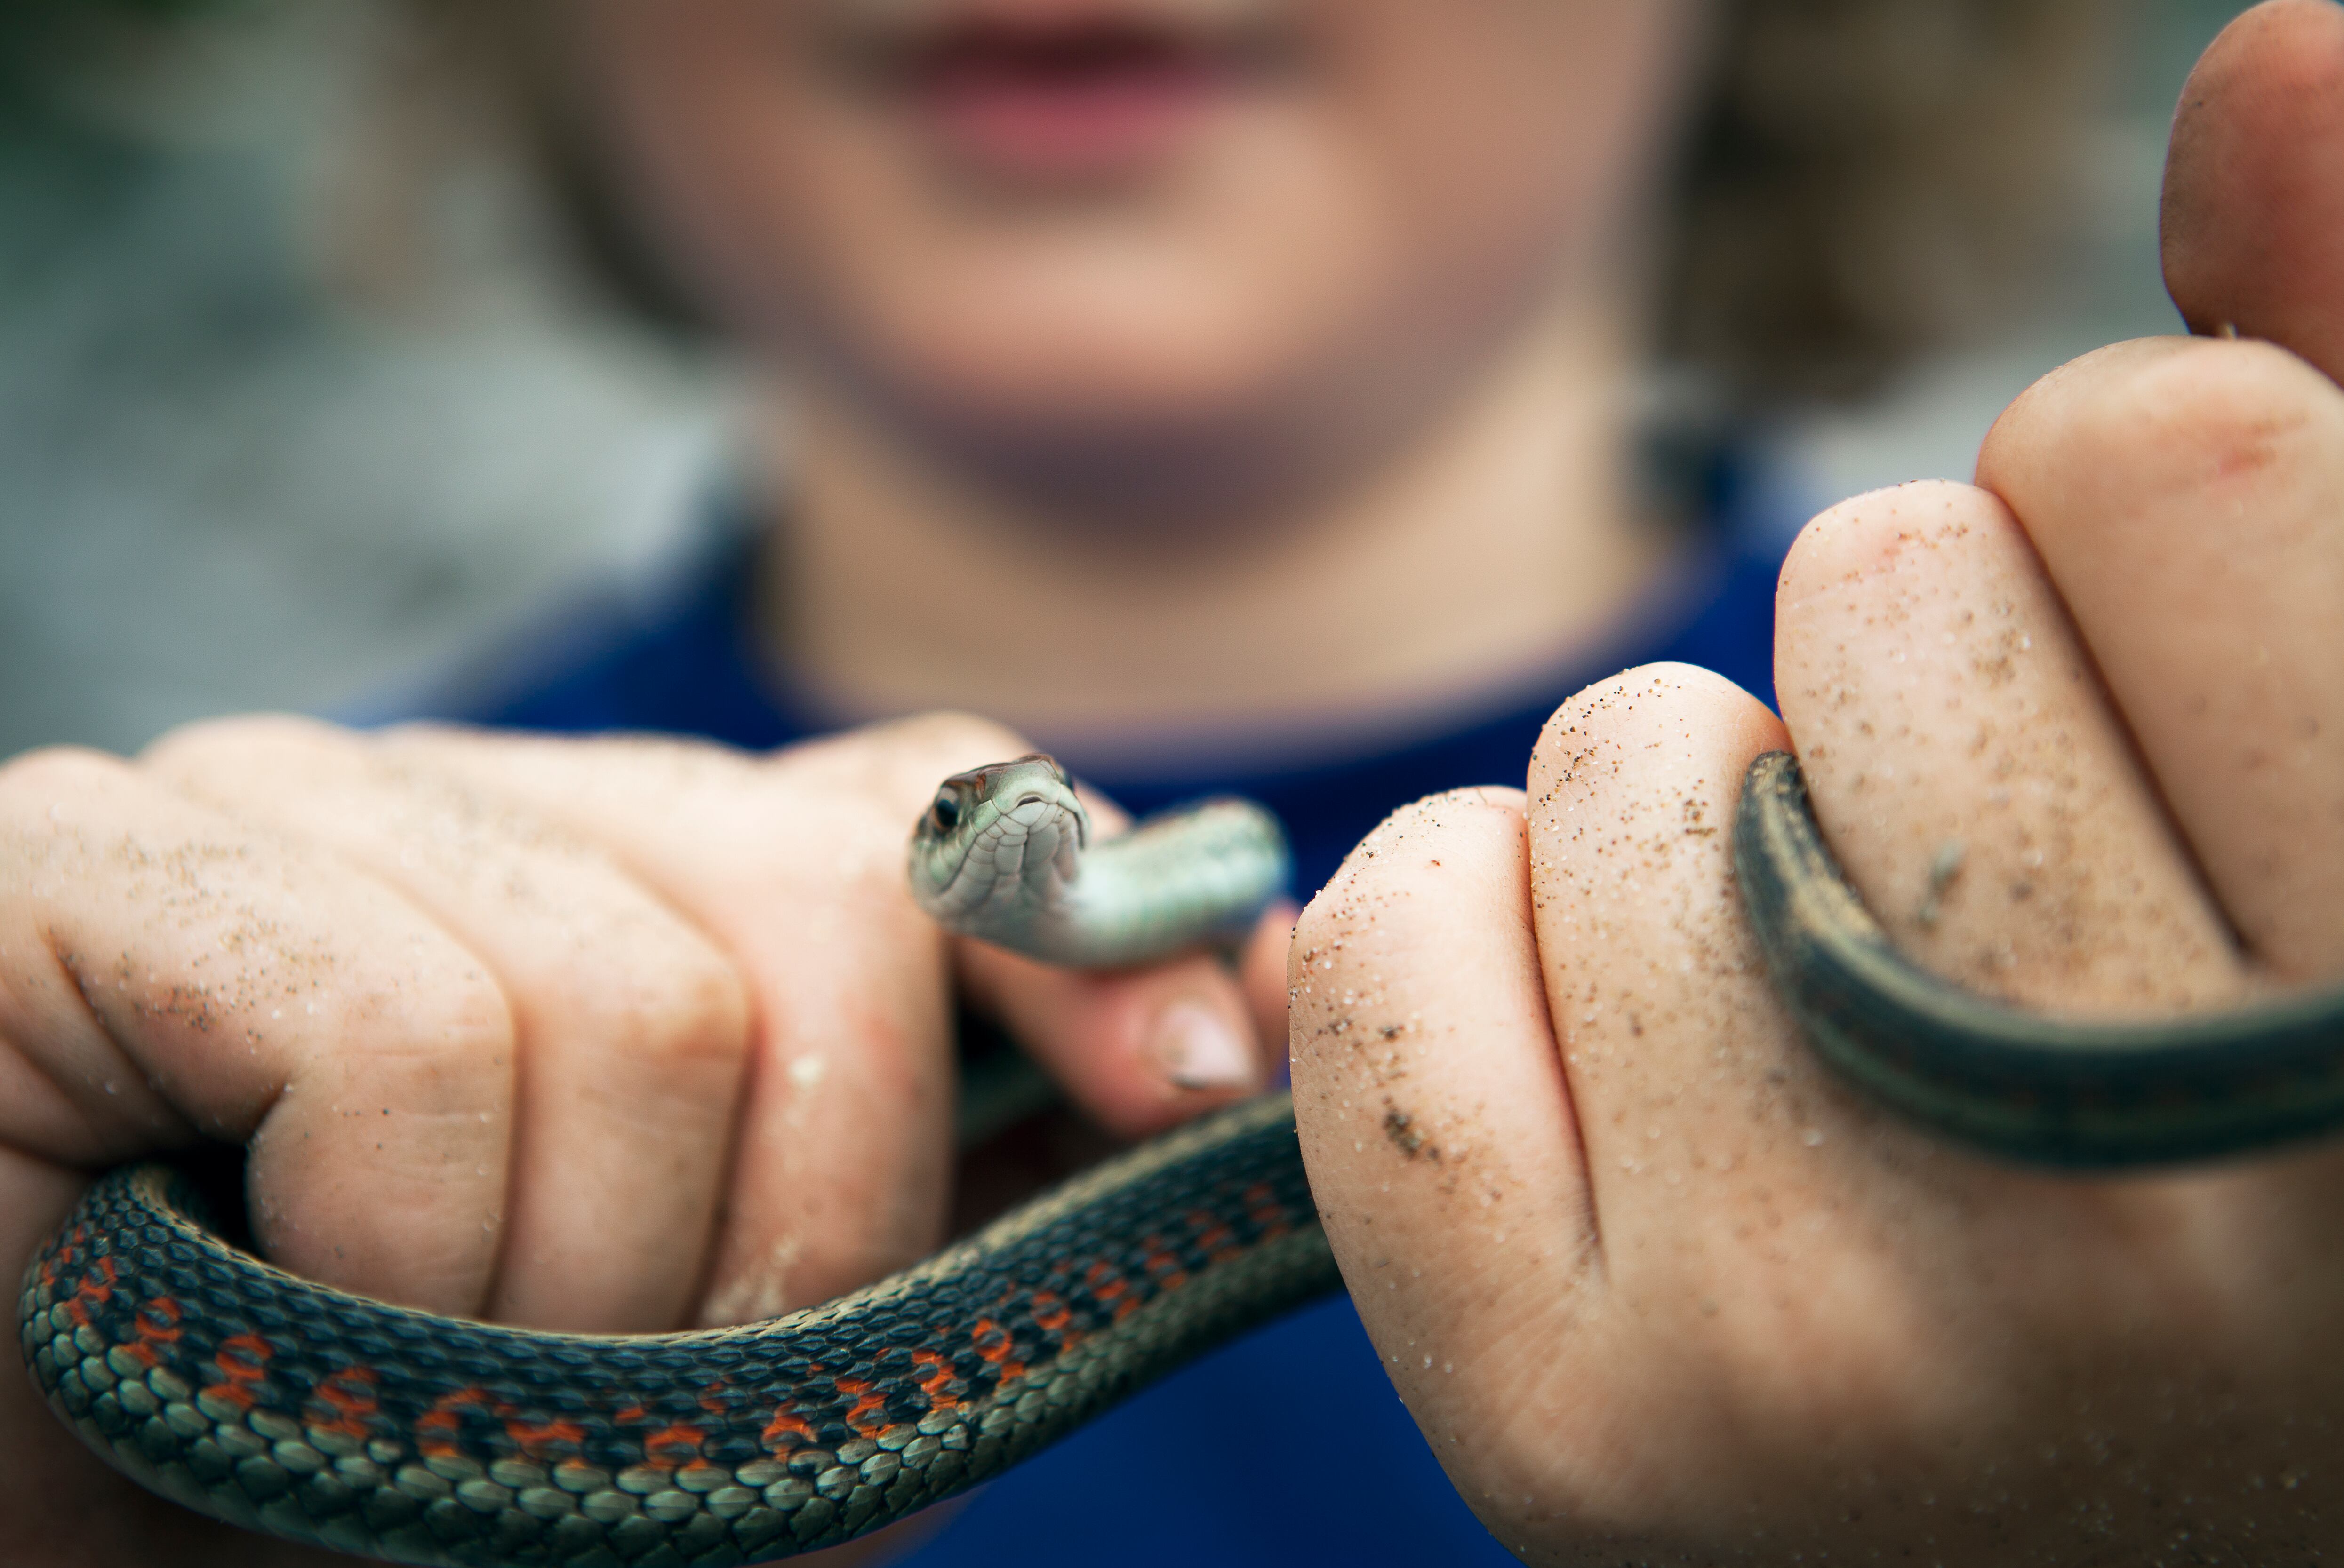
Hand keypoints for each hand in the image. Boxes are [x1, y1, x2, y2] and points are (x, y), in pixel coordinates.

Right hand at [0, 712, 1287, 1567]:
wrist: (95, 1555)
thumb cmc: (436, 1483)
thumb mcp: (772, 1353)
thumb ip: (988, 1184)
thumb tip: (1234, 1004)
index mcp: (632, 873)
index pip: (932, 799)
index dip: (1087, 938)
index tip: (1199, 1090)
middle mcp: (470, 795)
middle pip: (826, 891)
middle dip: (813, 1226)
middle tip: (654, 1395)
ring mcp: (271, 804)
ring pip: (642, 997)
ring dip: (588, 1302)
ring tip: (455, 1397)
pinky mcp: (77, 872)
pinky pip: (402, 1039)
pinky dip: (404, 1263)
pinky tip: (292, 1329)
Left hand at [1290, 4, 2343, 1561]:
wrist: (2120, 1489)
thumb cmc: (2275, 1106)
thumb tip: (2271, 58)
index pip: (2162, 454)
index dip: (2143, 511)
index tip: (2171, 686)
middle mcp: (2156, 1239)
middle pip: (1873, 593)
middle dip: (1923, 682)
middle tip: (2009, 905)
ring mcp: (1837, 1366)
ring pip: (1615, 765)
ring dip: (1709, 826)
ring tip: (1855, 1028)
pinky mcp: (1572, 1438)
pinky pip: (1397, 943)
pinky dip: (1478, 940)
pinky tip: (1645, 1081)